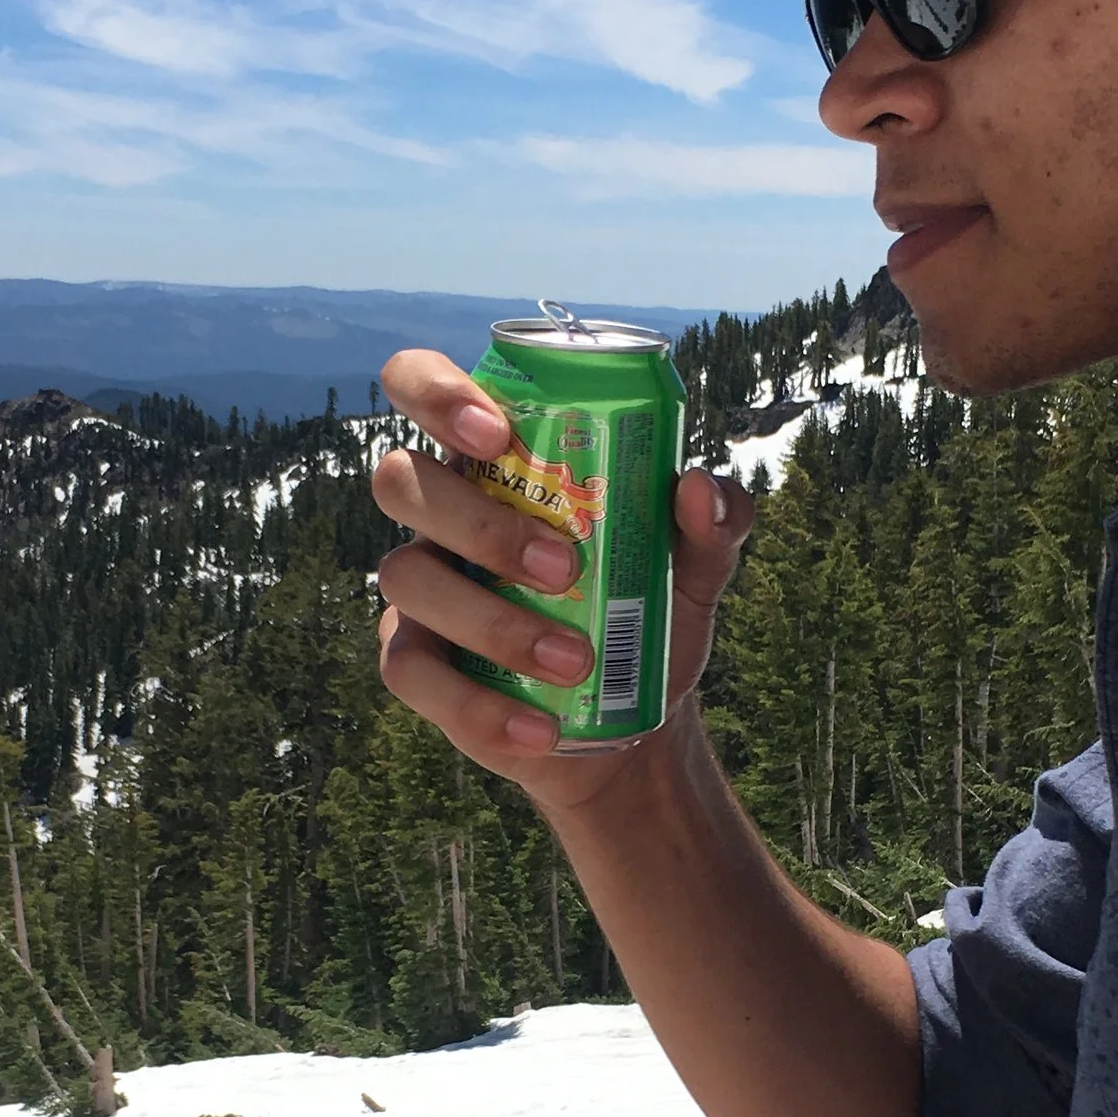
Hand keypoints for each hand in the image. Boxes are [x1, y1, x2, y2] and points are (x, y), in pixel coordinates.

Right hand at [370, 346, 755, 811]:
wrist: (631, 718)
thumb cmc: (648, 612)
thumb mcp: (698, 567)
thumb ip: (717, 521)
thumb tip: (698, 488)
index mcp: (496, 462)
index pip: (421, 386)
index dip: (438, 393)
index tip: (498, 433)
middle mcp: (442, 515)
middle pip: (400, 479)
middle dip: (480, 523)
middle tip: (564, 568)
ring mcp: (421, 589)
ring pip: (406, 579)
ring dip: (493, 622)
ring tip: (576, 660)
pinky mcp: (416, 663)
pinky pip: (412, 674)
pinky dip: (479, 707)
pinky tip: (541, 730)